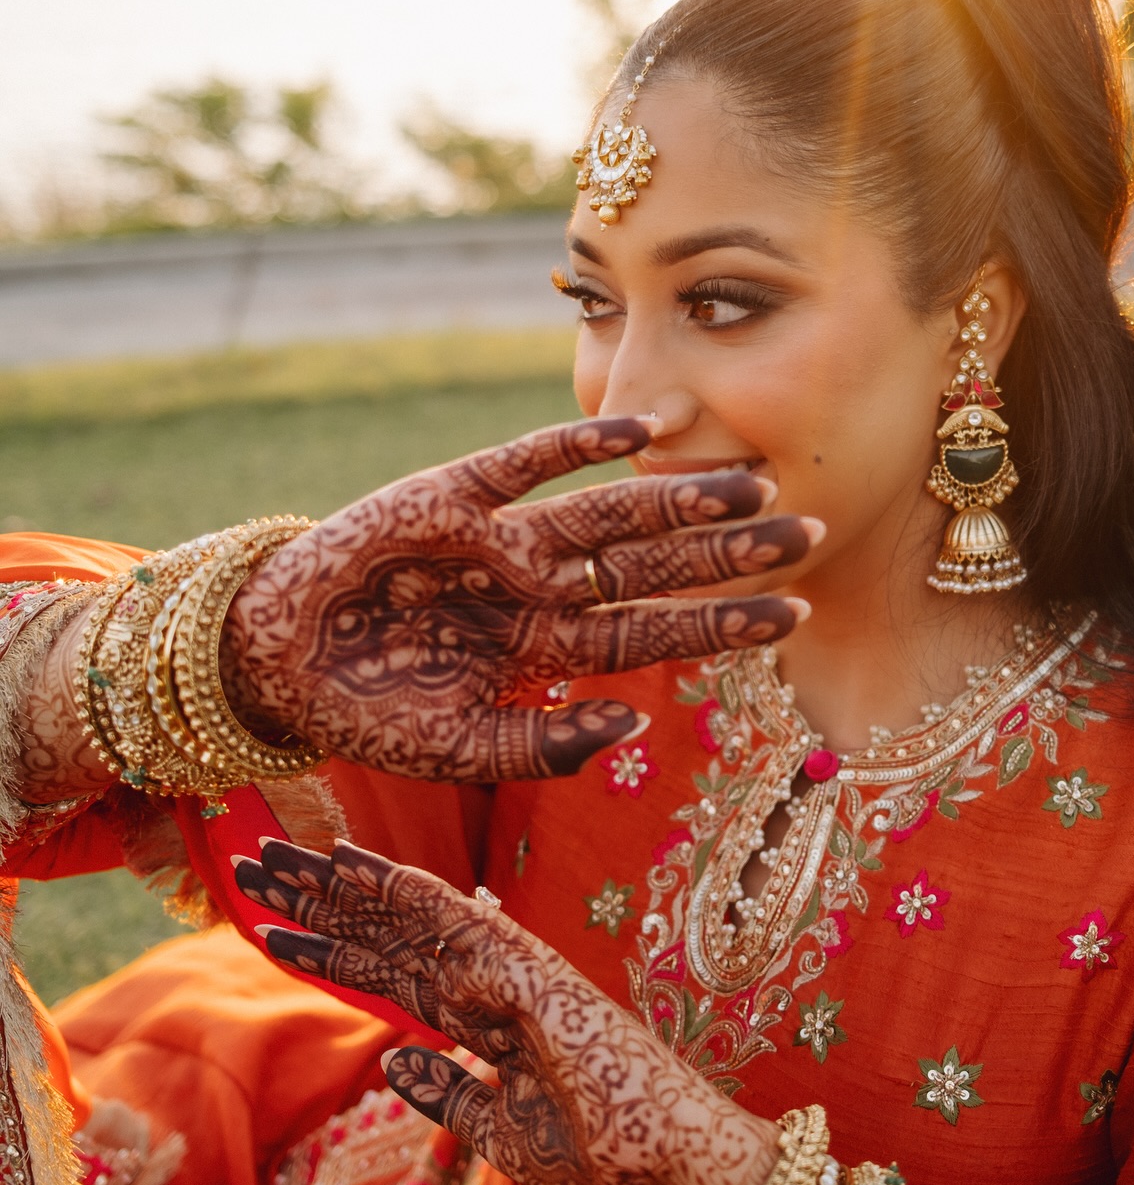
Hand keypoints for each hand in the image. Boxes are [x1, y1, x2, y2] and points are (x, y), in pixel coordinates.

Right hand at [222, 416, 813, 782]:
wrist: (274, 666)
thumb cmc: (371, 714)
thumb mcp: (465, 753)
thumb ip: (549, 746)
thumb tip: (633, 724)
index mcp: (549, 649)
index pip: (657, 632)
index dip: (726, 622)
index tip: (800, 609)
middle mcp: (540, 588)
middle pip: (652, 567)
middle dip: (728, 554)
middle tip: (809, 530)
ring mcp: (500, 540)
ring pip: (607, 514)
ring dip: (676, 499)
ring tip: (749, 485)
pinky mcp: (448, 495)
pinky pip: (523, 464)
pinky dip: (578, 446)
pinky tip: (641, 430)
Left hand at [237, 838, 778, 1184]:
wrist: (669, 1172)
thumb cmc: (603, 1158)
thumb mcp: (500, 1134)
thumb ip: (448, 1093)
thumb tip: (395, 1060)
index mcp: (484, 1024)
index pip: (389, 974)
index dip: (329, 945)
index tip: (270, 924)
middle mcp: (492, 987)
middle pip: (387, 935)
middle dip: (320, 902)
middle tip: (254, 865)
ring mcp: (513, 976)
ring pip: (412, 917)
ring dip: (345, 886)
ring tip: (283, 854)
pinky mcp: (533, 977)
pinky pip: (461, 924)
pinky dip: (407, 892)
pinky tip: (358, 866)